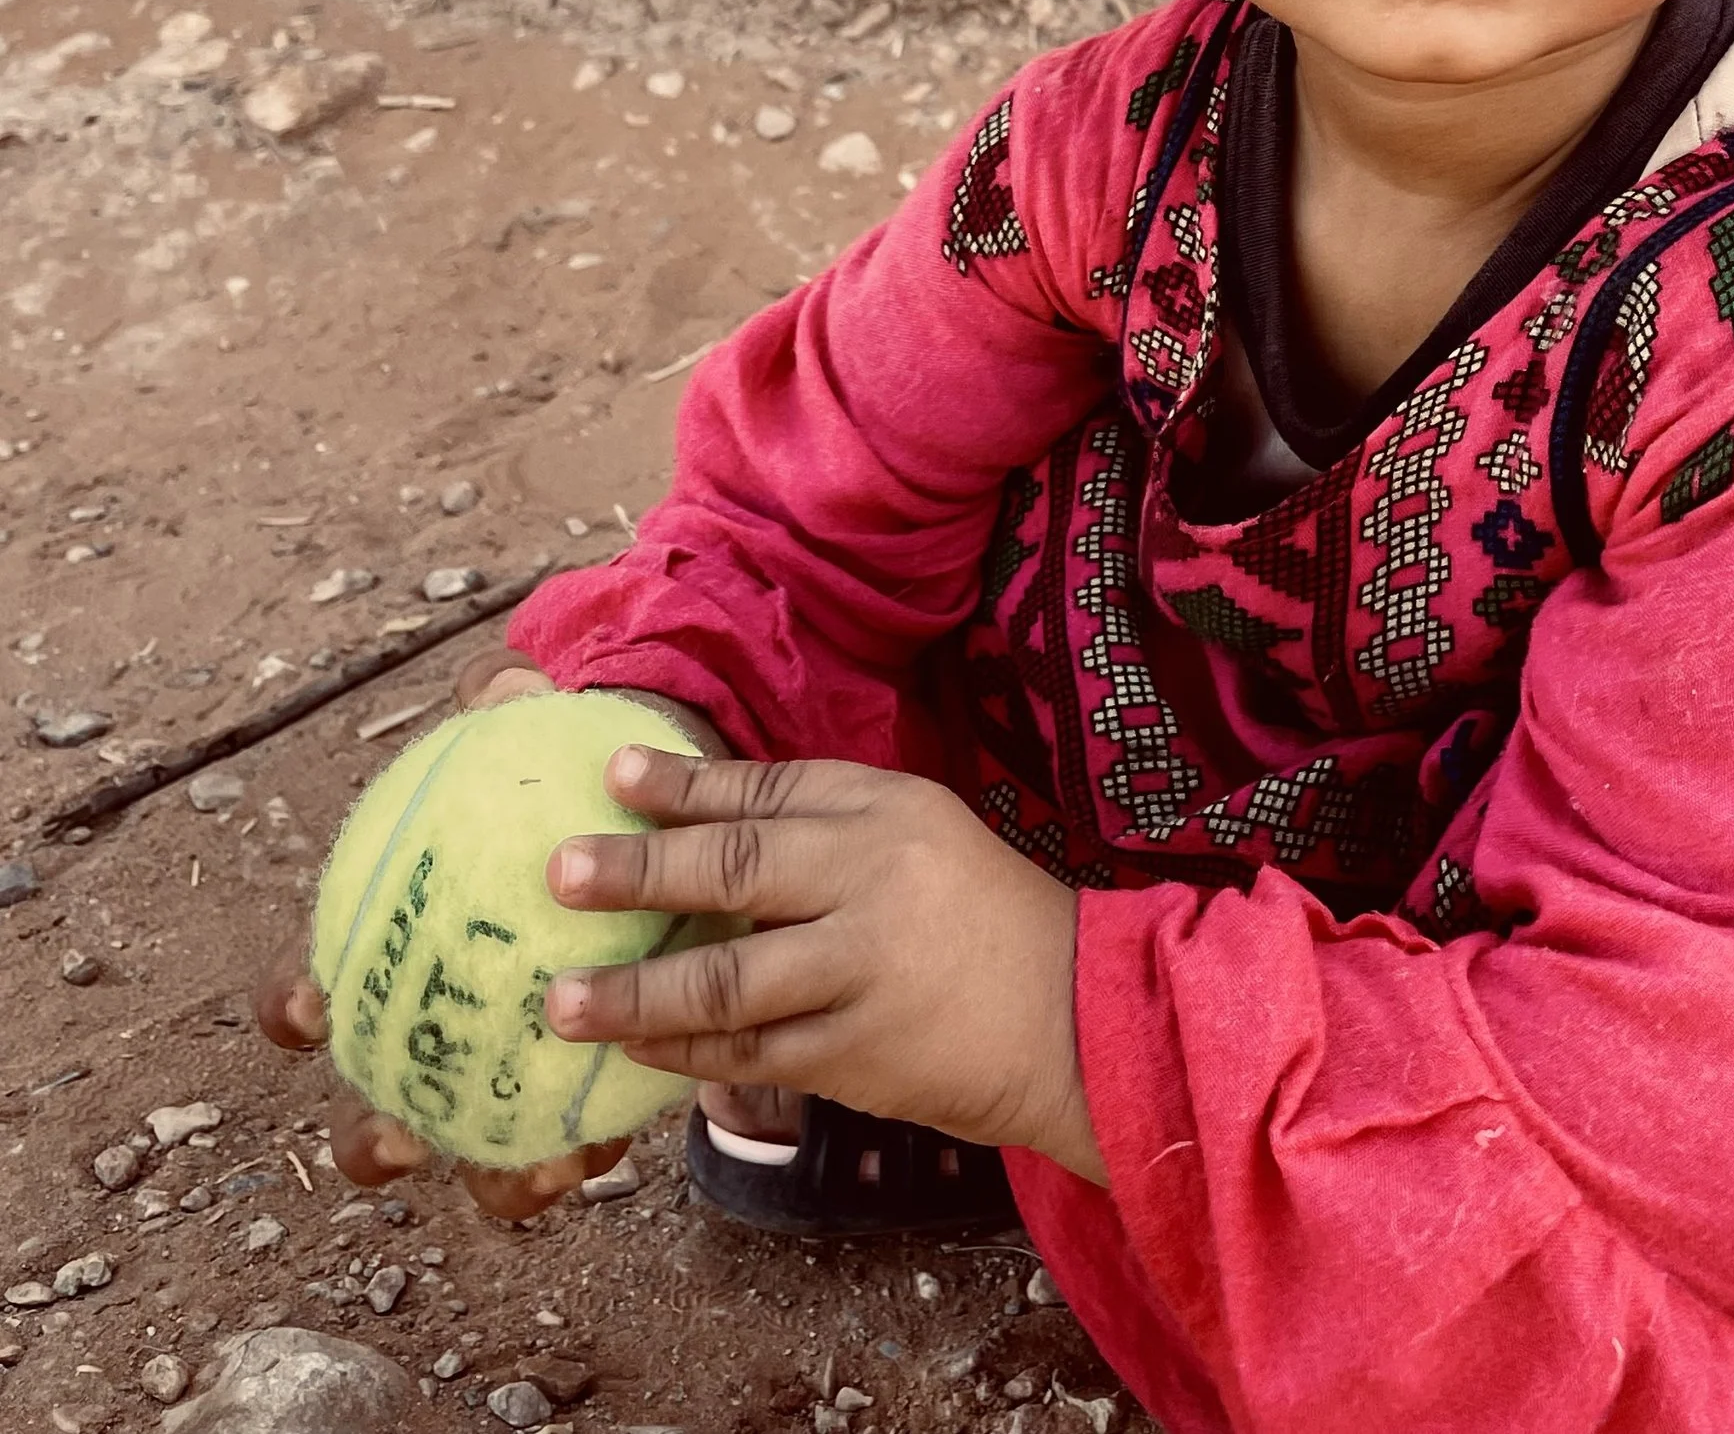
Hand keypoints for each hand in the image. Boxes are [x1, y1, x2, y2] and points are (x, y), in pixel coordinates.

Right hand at [254, 650, 723, 1219]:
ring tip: (536, 1167)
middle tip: (397, 1132)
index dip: (290, 1006)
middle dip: (372, 1139)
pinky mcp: (582, 1096)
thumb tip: (502, 683)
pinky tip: (609, 1145)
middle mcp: (436, 1029)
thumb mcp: (543, 729)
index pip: (308, 988)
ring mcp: (503, 1075)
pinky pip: (571, 1143)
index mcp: (395, 948)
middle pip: (374, 1110)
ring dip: (494, 1177)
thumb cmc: (568, 778)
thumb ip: (511, 702)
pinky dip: (580, 1153)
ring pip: (478, 1155)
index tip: (310, 1003)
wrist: (664, 820)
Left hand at [542, 748, 1105, 1186]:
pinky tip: (638, 1049)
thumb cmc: (985, 917)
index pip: (767, 790)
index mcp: (886, 813)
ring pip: (727, 984)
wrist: (1074, 1017)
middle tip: (560, 873)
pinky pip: (751, 1054)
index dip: (683, 784)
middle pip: (736, 869)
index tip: (610, 776)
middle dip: (639, 872)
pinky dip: (687, 1054)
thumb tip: (704, 824)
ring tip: (563, 1001)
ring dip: (635, 994)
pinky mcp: (857, 1056)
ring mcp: (862, 973)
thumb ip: (825, 828)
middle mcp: (871, 880)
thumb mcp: (920, 835)